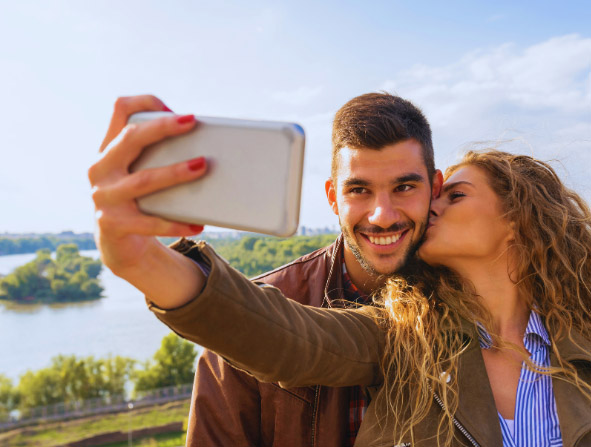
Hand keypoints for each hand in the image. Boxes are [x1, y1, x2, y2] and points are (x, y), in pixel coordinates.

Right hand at [89, 95, 205, 280]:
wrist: (119, 244)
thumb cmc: (141, 200)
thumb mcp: (142, 173)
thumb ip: (159, 155)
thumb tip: (206, 145)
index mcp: (109, 149)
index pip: (120, 110)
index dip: (146, 102)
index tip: (175, 109)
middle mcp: (101, 169)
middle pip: (130, 138)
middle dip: (162, 128)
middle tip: (191, 123)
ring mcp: (104, 197)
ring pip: (143, 180)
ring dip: (175, 172)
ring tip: (202, 166)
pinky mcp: (113, 224)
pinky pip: (149, 223)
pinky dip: (176, 223)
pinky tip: (197, 223)